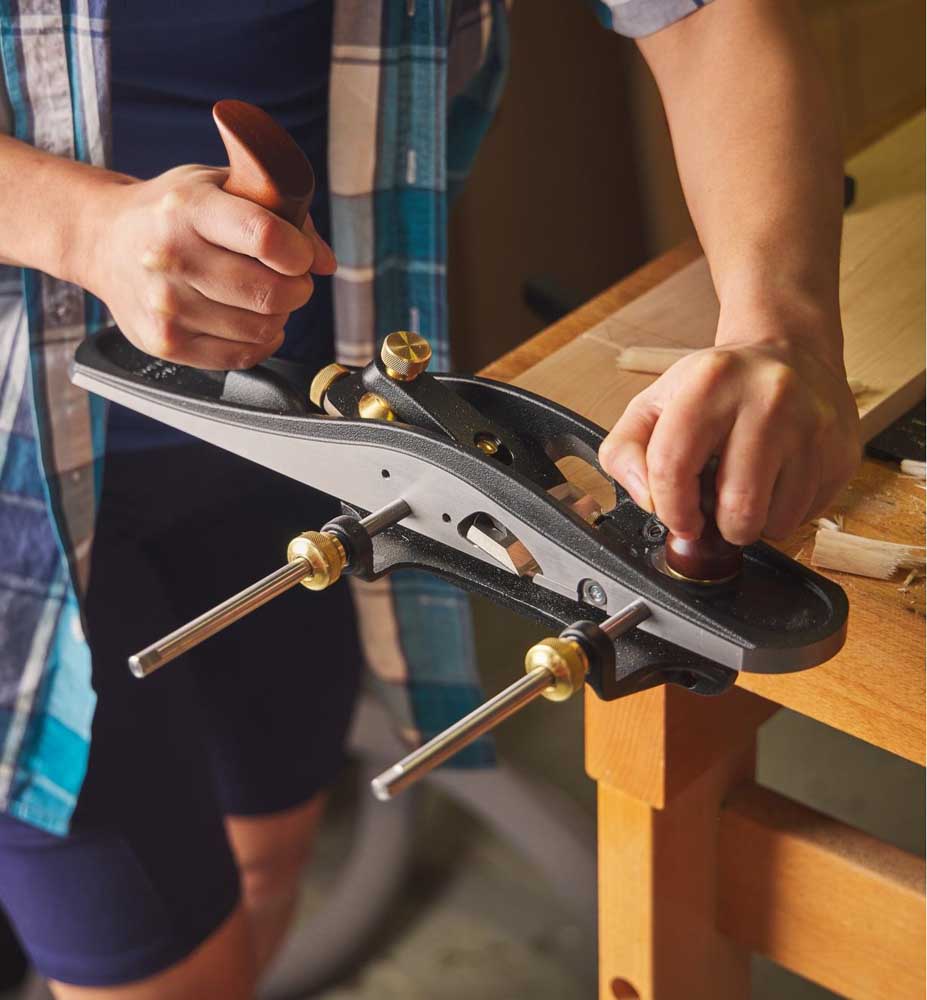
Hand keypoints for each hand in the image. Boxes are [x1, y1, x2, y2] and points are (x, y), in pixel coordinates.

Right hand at [80, 165, 335, 368]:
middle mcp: (171, 257)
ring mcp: (165, 306)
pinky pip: (240, 356)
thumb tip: (325, 261)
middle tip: (291, 279)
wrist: (103, 240)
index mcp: (188, 208)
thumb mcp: (220, 185)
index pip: (266, 237)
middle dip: (298, 289)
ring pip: (261, 328)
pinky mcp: (165, 343)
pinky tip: (253, 321)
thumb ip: (282, 214)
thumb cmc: (171, 211)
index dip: (300, 252)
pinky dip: (260, 342)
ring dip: (279, 316)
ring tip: (265, 297)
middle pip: (269, 293)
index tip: (301, 255)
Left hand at [598, 319, 860, 545]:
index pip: (673, 465)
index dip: (669, 508)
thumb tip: (647, 499)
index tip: (677, 520)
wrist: (790, 351)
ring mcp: (814, 424)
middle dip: (719, 527)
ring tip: (746, 491)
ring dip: (754, 524)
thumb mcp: (653, 404)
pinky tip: (776, 483)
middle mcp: (770, 397)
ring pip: (777, 521)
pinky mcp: (843, 450)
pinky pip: (807, 515)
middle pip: (737, 506)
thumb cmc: (715, 388)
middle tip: (715, 512)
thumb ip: (624, 451)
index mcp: (711, 380)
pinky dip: (784, 514)